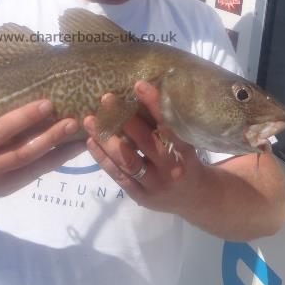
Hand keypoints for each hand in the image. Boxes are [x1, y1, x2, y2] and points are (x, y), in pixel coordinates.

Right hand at [0, 100, 84, 196]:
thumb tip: (28, 92)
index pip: (0, 130)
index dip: (24, 117)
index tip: (47, 103)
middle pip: (23, 153)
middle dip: (50, 137)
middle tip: (72, 121)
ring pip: (35, 167)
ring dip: (61, 151)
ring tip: (82, 136)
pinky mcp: (10, 190)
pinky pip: (37, 173)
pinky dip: (57, 159)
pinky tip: (74, 148)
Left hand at [84, 81, 206, 213]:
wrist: (194, 199)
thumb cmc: (186, 160)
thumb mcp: (185, 143)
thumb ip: (169, 125)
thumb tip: (144, 92)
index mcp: (184, 152)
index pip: (169, 126)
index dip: (154, 105)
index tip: (139, 85)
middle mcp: (170, 169)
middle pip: (145, 143)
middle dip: (124, 120)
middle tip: (107, 98)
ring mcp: (154, 184)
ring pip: (127, 161)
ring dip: (106, 139)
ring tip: (90, 120)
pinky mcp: (140, 195)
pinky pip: (119, 176)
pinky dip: (103, 159)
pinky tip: (90, 142)